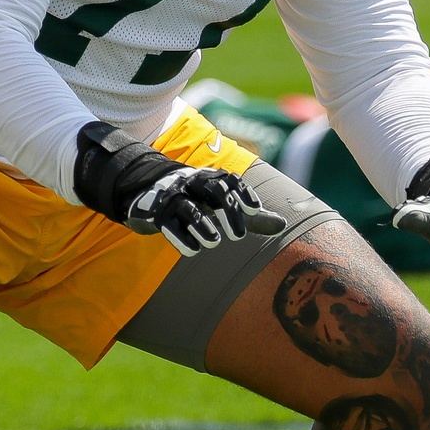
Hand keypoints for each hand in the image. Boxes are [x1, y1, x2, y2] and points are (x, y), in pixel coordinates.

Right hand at [73, 121, 287, 256]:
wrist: (146, 194)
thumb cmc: (195, 201)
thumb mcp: (221, 204)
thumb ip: (251, 216)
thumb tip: (283, 225)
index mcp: (209, 178)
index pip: (230, 180)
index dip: (244, 193)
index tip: (255, 210)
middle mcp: (191, 183)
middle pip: (213, 190)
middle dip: (228, 211)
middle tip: (238, 237)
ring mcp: (172, 198)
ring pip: (190, 208)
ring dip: (204, 226)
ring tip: (215, 243)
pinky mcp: (156, 214)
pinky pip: (168, 224)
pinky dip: (181, 238)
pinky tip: (193, 251)